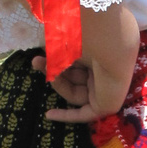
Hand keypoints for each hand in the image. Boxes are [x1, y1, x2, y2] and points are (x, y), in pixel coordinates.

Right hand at [38, 2, 140, 123]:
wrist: (108, 36)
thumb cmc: (86, 32)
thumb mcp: (64, 43)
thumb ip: (54, 53)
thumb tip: (41, 59)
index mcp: (101, 49)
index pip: (76, 61)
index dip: (58, 62)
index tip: (39, 58)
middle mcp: (107, 66)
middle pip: (74, 76)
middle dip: (53, 70)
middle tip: (36, 60)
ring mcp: (109, 85)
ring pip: (77, 90)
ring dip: (56, 81)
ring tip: (42, 65)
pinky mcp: (110, 103)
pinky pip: (87, 113)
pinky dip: (68, 115)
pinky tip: (49, 115)